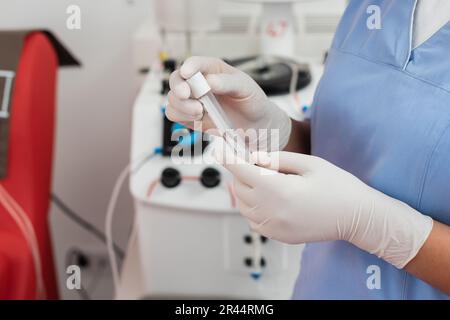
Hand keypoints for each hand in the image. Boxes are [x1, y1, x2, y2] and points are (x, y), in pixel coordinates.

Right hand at [167, 56, 290, 149]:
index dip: (189, 66)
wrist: (255, 125)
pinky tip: (197, 118)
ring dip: (182, 105)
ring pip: (173, 99)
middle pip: (176, 79)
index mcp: (212, 69)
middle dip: (178, 87)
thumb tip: (209, 81)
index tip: (188, 73)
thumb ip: (227, 83)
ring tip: (200, 112)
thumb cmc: (251, 100)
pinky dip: (181, 116)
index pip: (195, 63)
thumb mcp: (245, 87)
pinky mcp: (188, 117)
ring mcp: (192, 100)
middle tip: (186, 94)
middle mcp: (198, 83)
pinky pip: (174, 114)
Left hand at [221, 150, 432, 268]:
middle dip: (241, 171)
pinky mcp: (277, 236)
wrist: (357, 218)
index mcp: (278, 190)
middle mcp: (270, 211)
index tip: (218, 149)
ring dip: (245, 189)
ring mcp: (272, 227)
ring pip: (242, 204)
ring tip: (266, 178)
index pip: (241, 169)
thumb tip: (254, 157)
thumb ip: (277, 158)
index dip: (227, 157)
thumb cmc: (339, 188)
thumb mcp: (310, 163)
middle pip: (238, 186)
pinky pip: (252, 219)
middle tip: (256, 161)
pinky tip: (268, 197)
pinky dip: (251, 206)